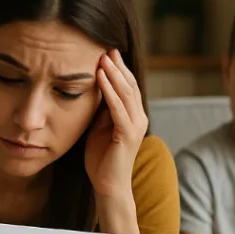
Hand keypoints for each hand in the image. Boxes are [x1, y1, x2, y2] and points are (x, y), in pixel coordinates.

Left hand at [84, 50, 148, 200]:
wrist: (108, 184)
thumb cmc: (101, 159)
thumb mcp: (98, 128)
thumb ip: (101, 111)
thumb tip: (95, 91)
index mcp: (133, 116)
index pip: (127, 87)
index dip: (118, 70)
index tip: (107, 53)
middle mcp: (139, 118)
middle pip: (129, 85)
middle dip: (118, 66)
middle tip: (107, 49)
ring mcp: (135, 125)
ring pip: (126, 93)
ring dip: (114, 74)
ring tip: (103, 58)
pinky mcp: (128, 134)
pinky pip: (118, 107)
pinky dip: (109, 91)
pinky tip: (101, 77)